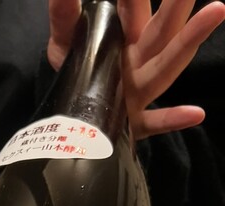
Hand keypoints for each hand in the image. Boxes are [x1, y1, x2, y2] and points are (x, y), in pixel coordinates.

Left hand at [47, 0, 224, 138]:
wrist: (71, 117)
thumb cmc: (76, 72)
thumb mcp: (65, 40)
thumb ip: (64, 13)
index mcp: (124, 38)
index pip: (133, 10)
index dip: (134, 0)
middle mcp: (137, 62)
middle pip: (162, 31)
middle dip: (177, 5)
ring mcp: (137, 93)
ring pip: (165, 68)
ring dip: (188, 43)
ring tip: (218, 8)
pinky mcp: (132, 124)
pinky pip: (155, 122)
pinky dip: (173, 119)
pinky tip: (195, 114)